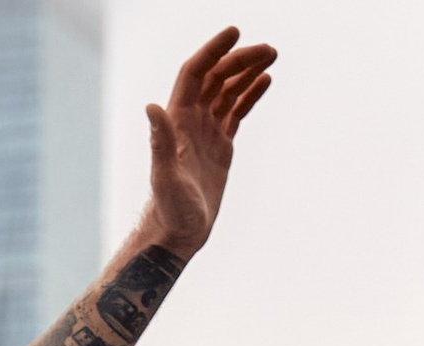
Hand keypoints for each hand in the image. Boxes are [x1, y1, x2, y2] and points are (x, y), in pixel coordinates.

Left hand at [145, 26, 274, 256]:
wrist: (178, 235)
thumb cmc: (169, 211)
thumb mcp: (165, 177)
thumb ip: (160, 142)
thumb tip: (151, 107)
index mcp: (177, 122)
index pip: (195, 73)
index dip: (212, 50)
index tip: (235, 32)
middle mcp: (190, 122)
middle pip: (216, 77)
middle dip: (240, 59)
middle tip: (269, 50)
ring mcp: (206, 132)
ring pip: (227, 90)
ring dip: (247, 71)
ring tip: (271, 56)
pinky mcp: (219, 146)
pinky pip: (235, 111)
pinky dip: (249, 94)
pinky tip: (264, 80)